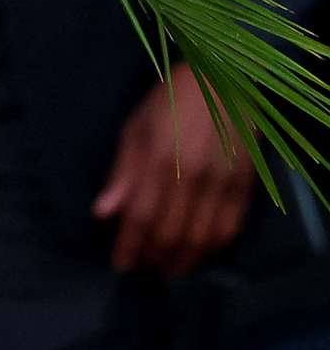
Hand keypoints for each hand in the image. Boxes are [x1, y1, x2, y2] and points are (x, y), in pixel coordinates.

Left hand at [94, 66, 254, 276]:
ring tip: (167, 269)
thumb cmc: (169, 102)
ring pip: (202, 238)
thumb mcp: (134, 129)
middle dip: (154, 258)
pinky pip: (230, 227)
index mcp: (159, 161)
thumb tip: (103, 212)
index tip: (120, 264)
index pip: (141, 217)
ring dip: (183, 260)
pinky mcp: (245, 184)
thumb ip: (121, 174)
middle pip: (171, 233)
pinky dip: (213, 247)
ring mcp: (222, 182)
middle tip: (143, 268)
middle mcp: (192, 177)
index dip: (129, 246)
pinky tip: (198, 253)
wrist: (223, 81)